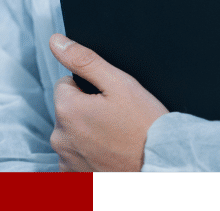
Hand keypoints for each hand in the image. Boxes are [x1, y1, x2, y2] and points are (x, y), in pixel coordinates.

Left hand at [49, 33, 168, 171]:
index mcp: (67, 110)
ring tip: (115, 139)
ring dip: (87, 134)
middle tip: (115, 121)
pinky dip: (89, 155)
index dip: (89, 89)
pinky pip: (75, 156)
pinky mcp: (74, 178)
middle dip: (86, 111)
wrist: (163, 168)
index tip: (109, 102)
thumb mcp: (119, 83)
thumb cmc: (145, 127)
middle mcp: (60, 138)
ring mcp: (66, 161)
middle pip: (67, 110)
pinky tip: (110, 155)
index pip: (65, 85)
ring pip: (72, 134)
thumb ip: (84, 59)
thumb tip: (55, 41)